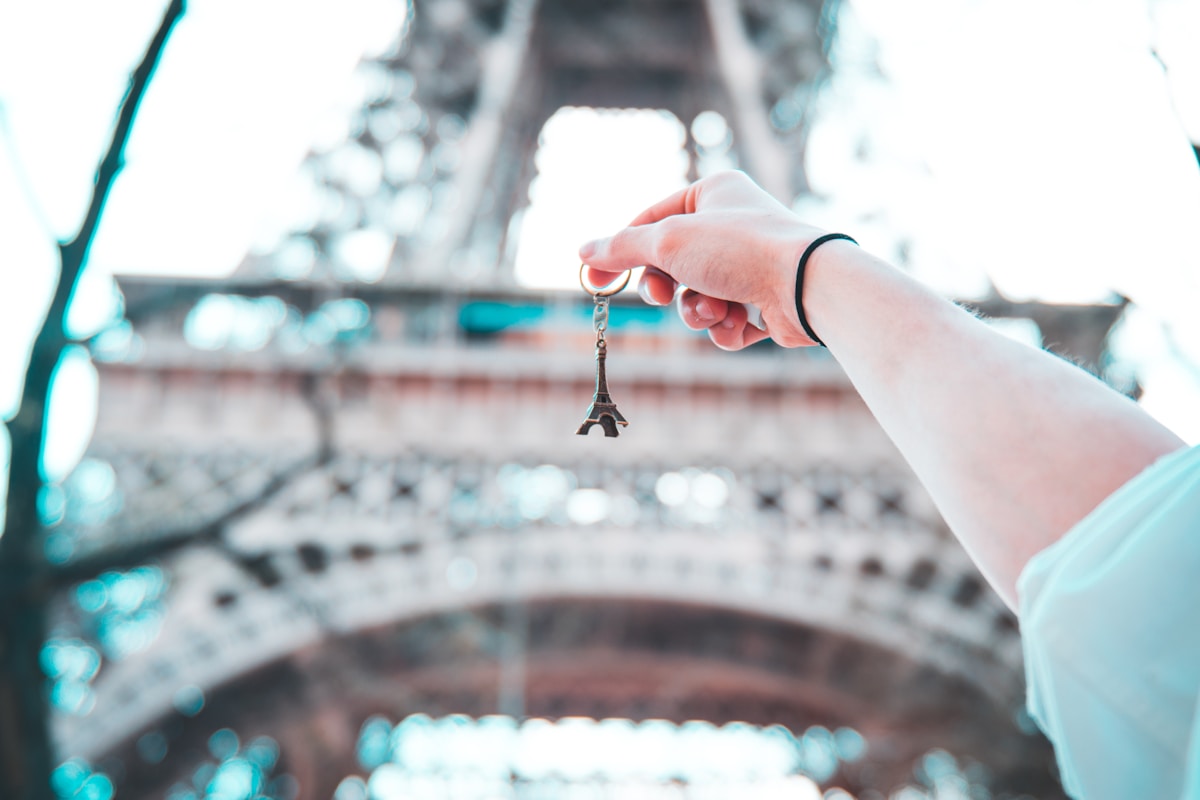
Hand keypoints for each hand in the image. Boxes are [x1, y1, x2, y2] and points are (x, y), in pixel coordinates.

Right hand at [578, 170, 827, 348]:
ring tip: (715, 310)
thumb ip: (623, 248)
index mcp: (713, 193)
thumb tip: (584, 252)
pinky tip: (740, 322)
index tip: (595, 277)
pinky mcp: (764, 302)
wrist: (803, 285)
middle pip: (672, 264)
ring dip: (698, 311)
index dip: (623, 250)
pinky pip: (725, 321)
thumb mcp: (667, 241)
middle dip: (668, 288)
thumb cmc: (738, 249)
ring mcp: (750, 265)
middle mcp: (733, 224)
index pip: (652, 220)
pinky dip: (724, 327)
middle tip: (663, 295)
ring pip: (697, 297)